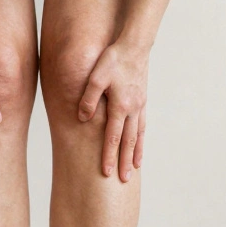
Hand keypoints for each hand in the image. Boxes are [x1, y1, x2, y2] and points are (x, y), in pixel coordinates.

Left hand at [78, 40, 148, 181]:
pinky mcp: (142, 100)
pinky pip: (142, 125)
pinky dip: (141, 138)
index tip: (106, 172)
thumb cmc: (113, 59)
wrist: (135, 46)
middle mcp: (132, 109)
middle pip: (128, 141)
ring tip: (135, 167)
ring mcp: (139, 106)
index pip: (112, 137)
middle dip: (124, 161)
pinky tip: (139, 144)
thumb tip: (83, 118)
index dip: (108, 155)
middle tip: (124, 180)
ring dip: (136, 152)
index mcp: (120, 106)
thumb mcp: (95, 77)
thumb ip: (89, 99)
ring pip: (138, 134)